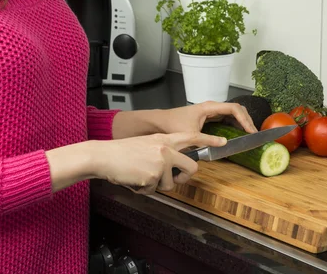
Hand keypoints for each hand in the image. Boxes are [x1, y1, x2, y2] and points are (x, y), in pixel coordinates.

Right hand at [46, 131, 226, 193]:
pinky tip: (133, 179)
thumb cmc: (120, 153)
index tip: (224, 142)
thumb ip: (162, 152)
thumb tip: (172, 168)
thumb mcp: (146, 145)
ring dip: (156, 185)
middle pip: (191, 168)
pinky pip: (154, 190)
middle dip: (184, 178)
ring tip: (140, 175)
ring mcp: (161, 162)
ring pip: (170, 184)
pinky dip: (143, 189)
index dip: (209, 140)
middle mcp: (166, 149)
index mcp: (164, 139)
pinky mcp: (153, 175)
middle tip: (173, 179)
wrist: (102, 156)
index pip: (192, 137)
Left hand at [156, 101, 257, 134]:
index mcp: (210, 107)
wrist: (160, 122)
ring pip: (233, 113)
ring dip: (242, 122)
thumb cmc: (173, 125)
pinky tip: (238, 134)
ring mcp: (211, 111)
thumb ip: (208, 140)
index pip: (234, 109)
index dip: (245, 119)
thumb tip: (225, 144)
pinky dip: (235, 124)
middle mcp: (212, 107)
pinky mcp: (209, 117)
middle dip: (247, 120)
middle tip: (254, 133)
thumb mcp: (191, 135)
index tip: (250, 131)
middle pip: (236, 109)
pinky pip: (227, 118)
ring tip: (249, 134)